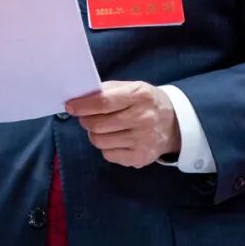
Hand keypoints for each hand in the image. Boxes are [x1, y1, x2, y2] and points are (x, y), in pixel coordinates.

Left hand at [65, 81, 180, 167]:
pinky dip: (106, 147)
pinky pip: (108, 154)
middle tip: (88, 117)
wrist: (174, 124)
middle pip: (97, 124)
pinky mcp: (140, 157)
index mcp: (140, 95)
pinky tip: (116, 139)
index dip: (83, 105)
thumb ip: (107, 90)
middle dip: (86, 120)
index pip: (103, 102)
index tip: (70, 106)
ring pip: (99, 141)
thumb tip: (80, 99)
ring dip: (95, 134)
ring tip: (104, 128)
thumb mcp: (132, 88)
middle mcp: (143, 118)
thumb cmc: (146, 103)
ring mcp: (142, 140)